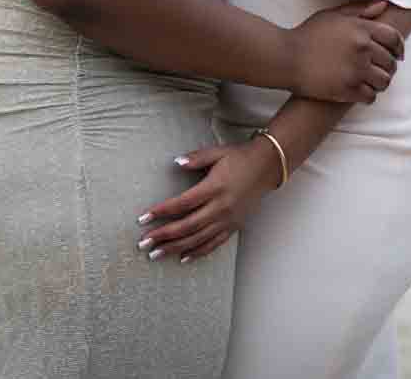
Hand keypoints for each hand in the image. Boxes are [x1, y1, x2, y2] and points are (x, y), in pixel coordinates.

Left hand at [134, 139, 277, 263]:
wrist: (267, 168)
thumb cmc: (239, 157)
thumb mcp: (217, 152)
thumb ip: (196, 158)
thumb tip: (176, 162)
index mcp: (214, 188)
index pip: (182, 204)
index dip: (161, 212)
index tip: (143, 219)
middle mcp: (221, 207)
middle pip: (187, 226)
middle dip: (163, 236)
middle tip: (143, 243)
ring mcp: (228, 220)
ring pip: (198, 239)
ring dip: (175, 248)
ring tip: (156, 254)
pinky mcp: (234, 226)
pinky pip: (214, 244)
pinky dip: (198, 252)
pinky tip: (183, 258)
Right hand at [287, 0, 402, 103]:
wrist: (286, 58)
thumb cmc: (308, 35)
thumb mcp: (332, 16)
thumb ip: (359, 10)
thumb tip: (383, 5)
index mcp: (360, 29)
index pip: (393, 38)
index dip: (399, 47)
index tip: (398, 54)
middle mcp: (362, 49)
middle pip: (390, 62)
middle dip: (388, 66)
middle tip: (380, 69)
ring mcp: (356, 71)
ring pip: (384, 81)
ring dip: (380, 82)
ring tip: (371, 81)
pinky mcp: (348, 90)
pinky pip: (371, 96)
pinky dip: (368, 95)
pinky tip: (360, 91)